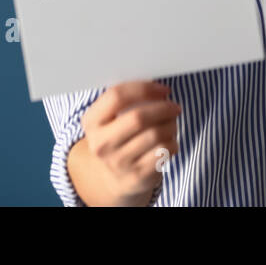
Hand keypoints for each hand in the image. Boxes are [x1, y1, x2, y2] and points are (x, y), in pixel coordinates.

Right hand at [77, 81, 180, 204]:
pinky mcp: (137, 176)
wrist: (114, 177)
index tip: (162, 89)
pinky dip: (172, 142)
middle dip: (163, 108)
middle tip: (174, 107)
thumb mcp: (111, 117)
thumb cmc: (119, 136)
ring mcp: (118, 163)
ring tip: (171, 123)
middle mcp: (101, 144)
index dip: (144, 88)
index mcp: (91, 122)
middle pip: (138, 117)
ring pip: (156, 135)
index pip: (117, 96)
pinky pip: (164, 151)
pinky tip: (168, 141)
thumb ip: (126, 99)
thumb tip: (157, 87)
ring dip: (170, 125)